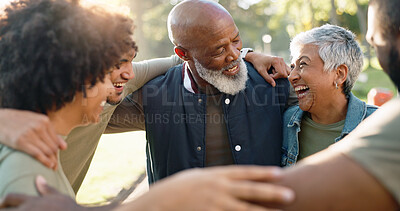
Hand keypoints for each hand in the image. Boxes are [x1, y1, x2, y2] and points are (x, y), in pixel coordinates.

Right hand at [0, 109, 66, 169]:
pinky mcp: (21, 141)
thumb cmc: (17, 121)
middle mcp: (39, 126)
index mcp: (44, 120)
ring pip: (47, 151)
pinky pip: (38, 154)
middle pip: (53, 146)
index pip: (56, 140)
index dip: (58, 151)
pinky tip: (48, 166)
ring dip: (52, 161)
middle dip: (55, 157)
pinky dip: (45, 161)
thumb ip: (49, 132)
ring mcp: (30, 133)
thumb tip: (64, 147)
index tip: (57, 158)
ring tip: (53, 168)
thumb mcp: (34, 121)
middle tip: (56, 166)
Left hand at [0, 176, 90, 210]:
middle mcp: (28, 210)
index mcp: (33, 200)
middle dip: (3, 210)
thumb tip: (38, 178)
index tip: (2, 204)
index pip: (10, 197)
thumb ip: (46, 188)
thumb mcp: (59, 196)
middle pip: (5, 210)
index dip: (3, 201)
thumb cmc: (69, 208)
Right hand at [123, 166, 294, 210]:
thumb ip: (215, 178)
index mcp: (215, 174)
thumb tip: (230, 178)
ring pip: (246, 209)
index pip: (244, 172)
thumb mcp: (196, 177)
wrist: (159, 204)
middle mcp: (218, 188)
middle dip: (271, 192)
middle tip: (291, 195)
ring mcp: (215, 205)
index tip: (279, 173)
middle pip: (250, 190)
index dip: (263, 172)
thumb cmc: (176, 189)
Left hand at [245, 52, 289, 86]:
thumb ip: (268, 78)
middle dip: (277, 76)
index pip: (281, 73)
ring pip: (286, 72)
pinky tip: (274, 71)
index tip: (269, 75)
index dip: (275, 77)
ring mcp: (282, 60)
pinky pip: (286, 70)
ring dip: (279, 74)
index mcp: (276, 60)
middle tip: (270, 73)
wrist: (256, 57)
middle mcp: (281, 60)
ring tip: (272, 71)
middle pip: (284, 74)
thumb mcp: (261, 72)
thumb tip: (274, 85)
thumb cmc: (258, 63)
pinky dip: (281, 73)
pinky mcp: (282, 62)